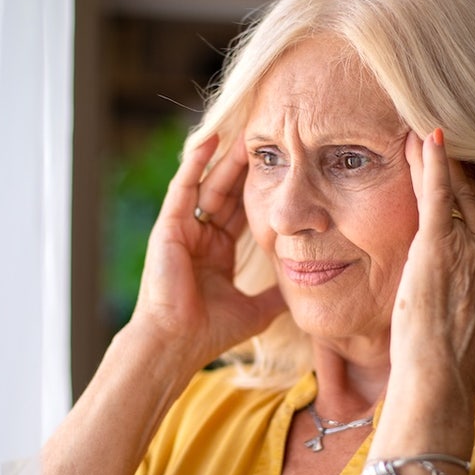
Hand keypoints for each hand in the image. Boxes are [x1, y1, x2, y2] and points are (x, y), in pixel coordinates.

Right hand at [129, 135, 285, 367]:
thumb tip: (306, 290)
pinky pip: (183, 186)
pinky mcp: (168, 226)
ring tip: (244, 131)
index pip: (243, 211)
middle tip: (268, 138)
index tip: (283, 168)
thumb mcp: (256, 309)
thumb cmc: (210, 332)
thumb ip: (276, 295)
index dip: (261, 189)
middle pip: (227, 192)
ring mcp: (183, 229)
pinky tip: (209, 138)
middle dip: (246, 166)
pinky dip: (194, 162)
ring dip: (224, 157)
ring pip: (208, 183)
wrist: (177, 344)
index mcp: (218, 252)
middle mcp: (200, 236)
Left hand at [391, 129, 474, 407]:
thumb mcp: (474, 323)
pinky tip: (425, 138)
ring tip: (414, 133)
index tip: (462, 164)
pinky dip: (433, 165)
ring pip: (453, 195)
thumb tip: (463, 289)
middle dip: (458, 165)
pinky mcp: (441, 250)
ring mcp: (474, 252)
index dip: (473, 187)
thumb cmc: (446, 365)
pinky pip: (439, 197)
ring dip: (432, 162)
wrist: (439, 382)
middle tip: (437, 131)